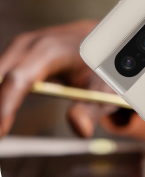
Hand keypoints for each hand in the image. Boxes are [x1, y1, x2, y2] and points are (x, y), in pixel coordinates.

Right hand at [0, 20, 111, 137]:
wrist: (99, 39)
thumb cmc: (100, 65)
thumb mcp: (103, 86)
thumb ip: (91, 109)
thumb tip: (81, 130)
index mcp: (51, 49)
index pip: (18, 78)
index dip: (4, 106)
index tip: (1, 135)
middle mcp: (29, 44)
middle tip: (2, 138)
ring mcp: (19, 48)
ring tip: (3, 128)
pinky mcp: (14, 55)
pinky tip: (2, 119)